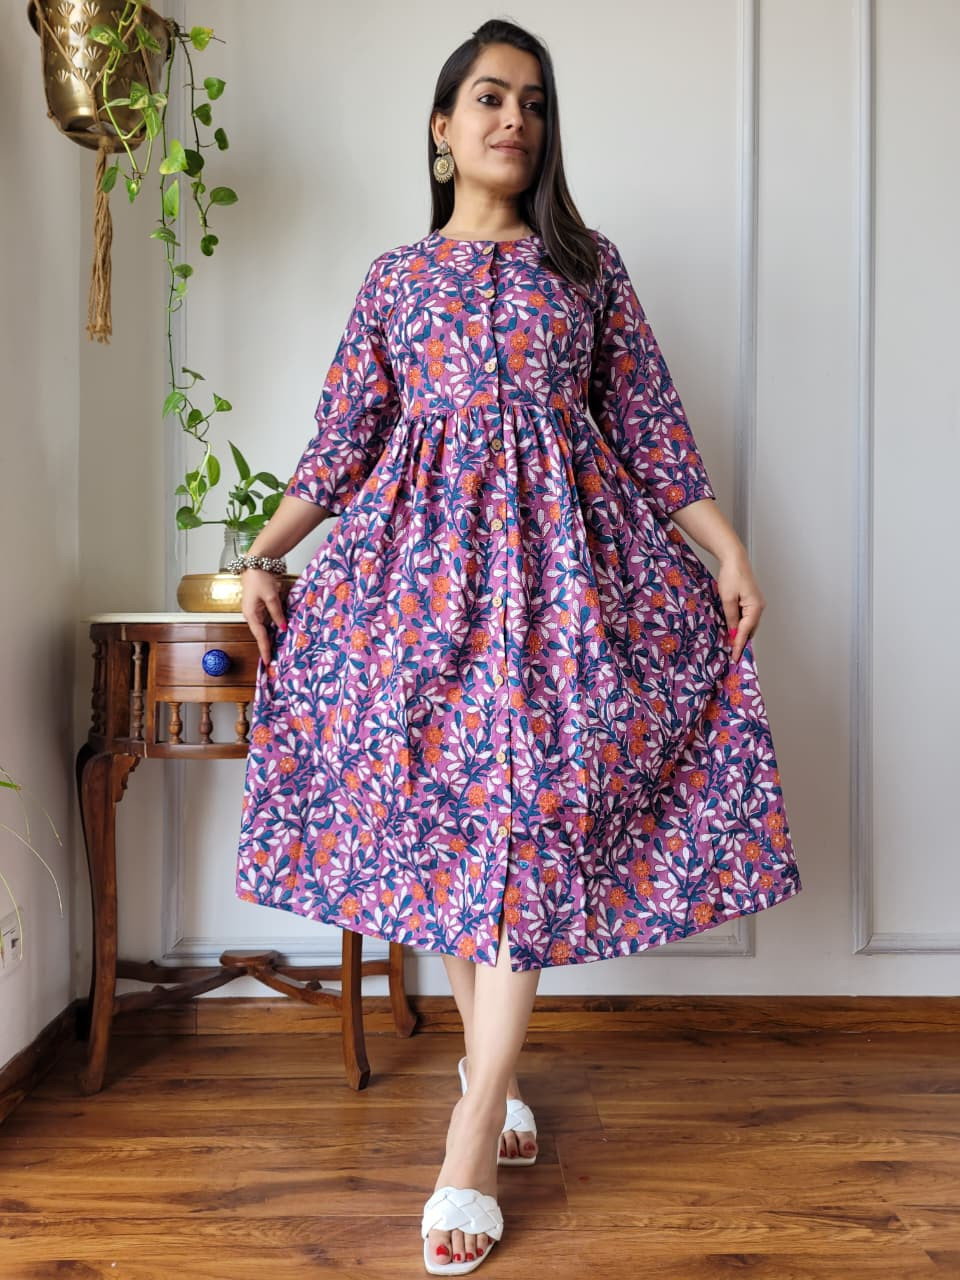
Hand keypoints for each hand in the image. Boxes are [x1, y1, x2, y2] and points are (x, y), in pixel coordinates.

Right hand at [240, 569, 287, 664]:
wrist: (257, 563)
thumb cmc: (260, 578)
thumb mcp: (272, 597)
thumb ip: (277, 614)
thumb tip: (283, 628)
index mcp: (251, 614)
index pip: (260, 636)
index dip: (265, 649)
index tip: (269, 661)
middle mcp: (252, 615)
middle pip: (261, 634)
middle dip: (268, 646)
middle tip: (275, 659)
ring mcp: (255, 610)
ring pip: (265, 628)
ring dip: (271, 637)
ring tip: (278, 649)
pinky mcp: (260, 605)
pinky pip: (267, 620)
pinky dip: (273, 626)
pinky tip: (280, 632)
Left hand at [715, 548, 765, 662]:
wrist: (734, 559)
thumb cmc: (731, 576)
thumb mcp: (727, 599)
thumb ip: (730, 617)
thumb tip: (732, 632)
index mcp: (755, 607)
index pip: (745, 631)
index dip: (739, 645)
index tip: (735, 657)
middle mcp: (759, 607)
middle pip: (750, 630)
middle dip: (741, 642)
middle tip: (733, 655)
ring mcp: (757, 604)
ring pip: (749, 624)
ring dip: (741, 634)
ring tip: (732, 646)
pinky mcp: (752, 601)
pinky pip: (747, 617)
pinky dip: (741, 625)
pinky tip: (733, 629)